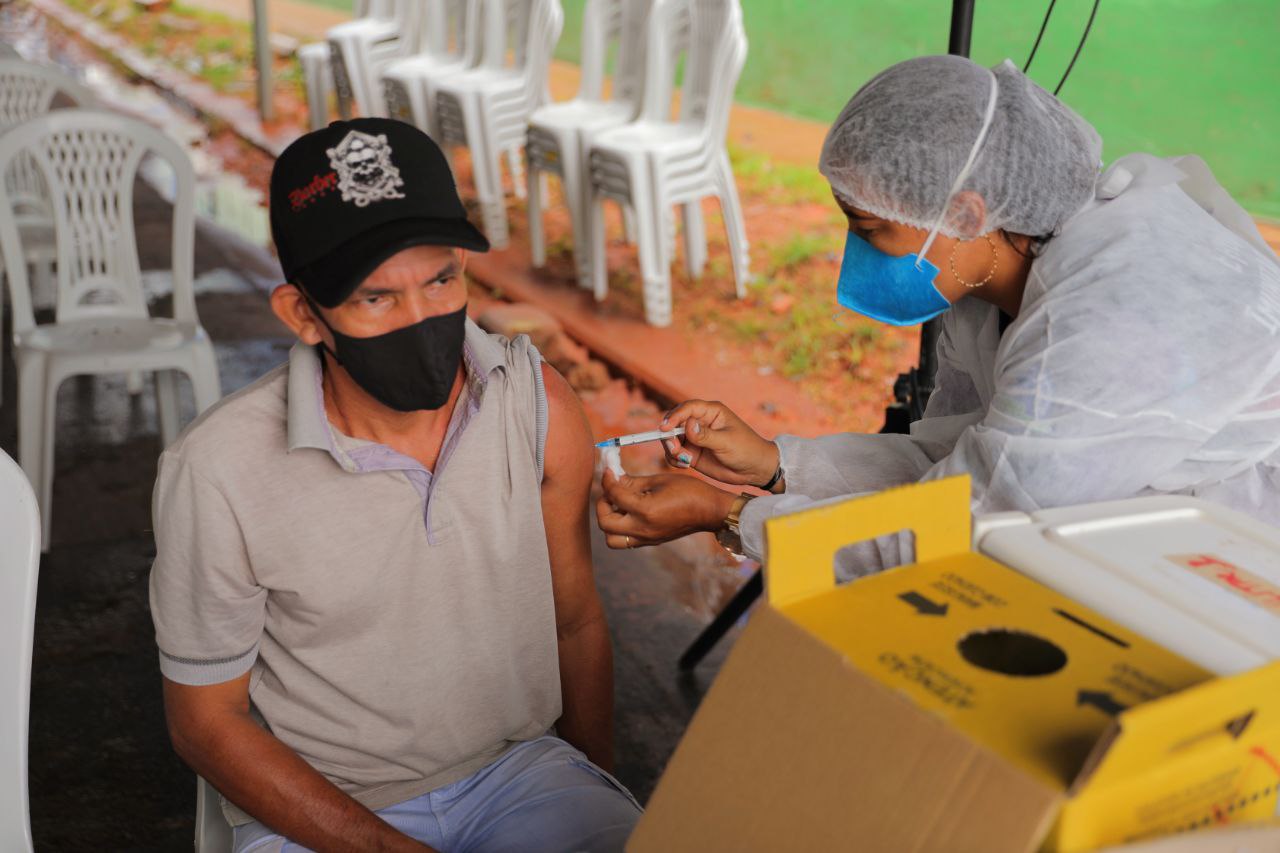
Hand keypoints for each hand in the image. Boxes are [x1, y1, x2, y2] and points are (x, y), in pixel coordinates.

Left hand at [597, 471, 735, 548]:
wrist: (710, 511)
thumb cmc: (689, 491)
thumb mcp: (659, 480)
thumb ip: (633, 482)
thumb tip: (614, 478)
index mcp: (645, 510)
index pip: (614, 495)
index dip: (607, 480)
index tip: (608, 471)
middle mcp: (642, 528)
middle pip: (605, 523)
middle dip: (602, 504)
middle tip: (610, 491)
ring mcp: (646, 538)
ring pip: (611, 539)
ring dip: (609, 521)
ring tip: (618, 505)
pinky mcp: (651, 542)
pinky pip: (626, 541)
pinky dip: (620, 528)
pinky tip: (629, 512)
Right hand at [660, 400, 780, 489]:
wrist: (754, 469)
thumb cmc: (746, 449)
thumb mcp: (727, 442)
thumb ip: (706, 435)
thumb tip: (688, 424)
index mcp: (711, 412)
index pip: (687, 408)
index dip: (674, 416)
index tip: (665, 428)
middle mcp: (700, 423)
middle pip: (674, 423)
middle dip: (669, 436)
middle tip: (674, 449)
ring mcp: (695, 438)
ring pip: (672, 439)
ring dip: (671, 449)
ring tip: (684, 460)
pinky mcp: (693, 453)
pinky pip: (675, 453)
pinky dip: (674, 459)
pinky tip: (685, 464)